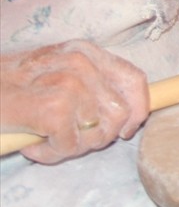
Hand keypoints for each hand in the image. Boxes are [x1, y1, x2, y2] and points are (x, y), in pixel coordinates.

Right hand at [0, 41, 149, 163]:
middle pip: (118, 114)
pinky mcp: (53, 109)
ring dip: (71, 147)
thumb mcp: (54, 73)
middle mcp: (82, 63)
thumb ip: (90, 85)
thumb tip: (126, 115)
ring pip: (96, 135)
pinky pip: (69, 146)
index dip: (137, 110)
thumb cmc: (8, 88)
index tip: (125, 131)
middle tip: (65, 139)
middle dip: (96, 136)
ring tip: (45, 140)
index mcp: (86, 51)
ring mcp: (69, 84)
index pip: (133, 80)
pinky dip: (48, 154)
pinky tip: (31, 145)